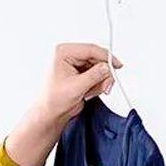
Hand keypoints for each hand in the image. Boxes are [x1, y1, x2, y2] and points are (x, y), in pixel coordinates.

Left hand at [4, 43, 124, 165]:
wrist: (49, 115)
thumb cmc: (52, 101)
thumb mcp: (76, 87)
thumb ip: (94, 75)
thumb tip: (107, 67)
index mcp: (63, 52)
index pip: (90, 49)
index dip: (106, 57)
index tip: (116, 65)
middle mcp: (69, 56)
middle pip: (96, 58)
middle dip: (102, 74)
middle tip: (106, 86)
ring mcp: (74, 65)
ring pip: (98, 68)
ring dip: (99, 81)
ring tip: (90, 93)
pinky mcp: (79, 74)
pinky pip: (96, 75)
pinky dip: (96, 85)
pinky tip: (88, 93)